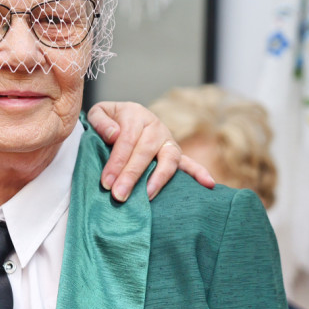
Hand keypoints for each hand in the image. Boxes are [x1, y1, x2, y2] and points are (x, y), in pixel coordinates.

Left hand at [87, 101, 214, 200]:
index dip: (117, 161)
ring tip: (148, 196)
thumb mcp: (99, 113)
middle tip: (119, 195)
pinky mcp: (175, 153)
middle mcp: (155, 126)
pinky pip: (189, 163)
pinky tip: (208, 184)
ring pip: (169, 158)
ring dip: (159, 178)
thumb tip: (114, 135)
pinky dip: (199, 172)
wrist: (123, 117)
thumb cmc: (109, 120)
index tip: (106, 182)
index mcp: (135, 114)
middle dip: (132, 175)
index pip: (127, 139)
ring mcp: (167, 140)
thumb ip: (101, 121)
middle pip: (145, 151)